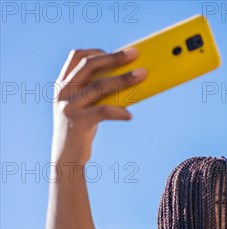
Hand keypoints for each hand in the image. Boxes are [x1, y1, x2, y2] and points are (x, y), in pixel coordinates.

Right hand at [51, 49, 146, 163]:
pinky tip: (129, 115)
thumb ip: (97, 92)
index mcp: (63, 84)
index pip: (77, 57)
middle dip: (114, 58)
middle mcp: (63, 92)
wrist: (66, 157)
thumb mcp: (86, 106)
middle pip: (89, 66)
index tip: (118, 52)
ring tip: (142, 76)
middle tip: (135, 54)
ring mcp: (68, 106)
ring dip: (123, 79)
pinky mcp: (77, 122)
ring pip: (98, 87)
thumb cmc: (82, 128)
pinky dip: (119, 112)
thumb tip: (128, 78)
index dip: (97, 51)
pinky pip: (103, 112)